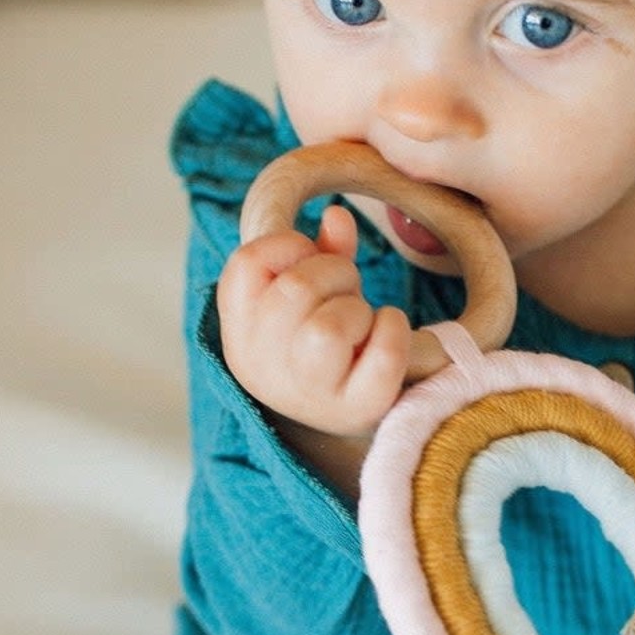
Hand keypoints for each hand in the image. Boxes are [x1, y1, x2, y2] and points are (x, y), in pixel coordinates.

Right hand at [217, 203, 411, 435]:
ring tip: (360, 322)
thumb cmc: (318, 347)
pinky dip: (394, 330)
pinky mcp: (356, 409)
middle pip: (296, 289)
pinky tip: (388, 330)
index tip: (308, 260)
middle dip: (335, 274)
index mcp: (240, 331)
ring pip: (328, 328)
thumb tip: (337, 217)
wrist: (338, 416)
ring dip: (357, 308)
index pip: (248, 263)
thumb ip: (318, 253)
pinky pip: (383, 354)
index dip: (289, 247)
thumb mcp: (306, 297)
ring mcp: (307, 393)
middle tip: (346, 291)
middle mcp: (262, 366)